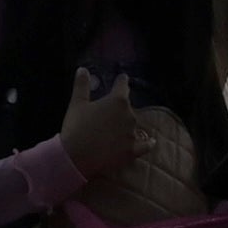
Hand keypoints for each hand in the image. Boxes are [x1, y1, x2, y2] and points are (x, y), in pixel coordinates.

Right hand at [56, 67, 139, 183]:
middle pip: (127, 107)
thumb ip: (82, 85)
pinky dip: (147, 143)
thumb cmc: (75, 128)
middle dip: (119, 109)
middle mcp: (129, 115)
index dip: (121, 81)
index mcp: (117, 100)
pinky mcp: (132, 151)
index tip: (121, 79)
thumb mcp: (76, 104)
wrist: (76, 157)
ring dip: (126, 126)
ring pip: (132, 125)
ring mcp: (132, 134)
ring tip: (113, 131)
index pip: (123, 85)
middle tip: (105, 115)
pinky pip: (145, 145)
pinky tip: (151, 142)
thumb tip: (83, 69)